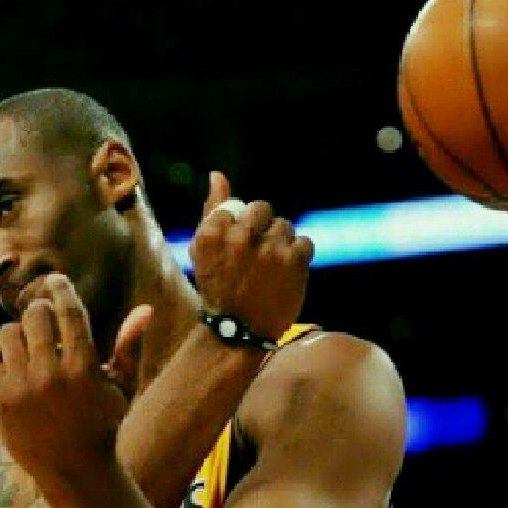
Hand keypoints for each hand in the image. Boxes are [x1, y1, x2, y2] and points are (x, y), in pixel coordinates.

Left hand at [0, 274, 147, 483]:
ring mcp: (21, 388)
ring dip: (19, 333)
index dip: (61, 289)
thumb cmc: (103, 424)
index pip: (68, 311)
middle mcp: (50, 375)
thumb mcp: (122, 387)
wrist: (73, 471)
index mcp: (84, 368)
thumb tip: (146, 309)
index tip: (55, 280)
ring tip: (30, 346)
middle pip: (34, 315)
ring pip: (8, 332)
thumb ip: (129, 345)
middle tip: (43, 317)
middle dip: (39, 311)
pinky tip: (13, 363)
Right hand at [190, 171, 313, 340]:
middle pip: (263, 209)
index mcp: (213, 232)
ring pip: (285, 226)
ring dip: (281, 243)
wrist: (237, 332)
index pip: (237, 206)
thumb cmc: (218, 288)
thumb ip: (212, 210)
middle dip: (263, 228)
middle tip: (259, 256)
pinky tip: (286, 274)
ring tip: (272, 268)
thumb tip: (217, 175)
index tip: (239, 249)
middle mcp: (240, 237)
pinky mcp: (293, 261)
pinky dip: (299, 257)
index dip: (242, 227)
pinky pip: (305, 242)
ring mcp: (268, 249)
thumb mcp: (203, 250)